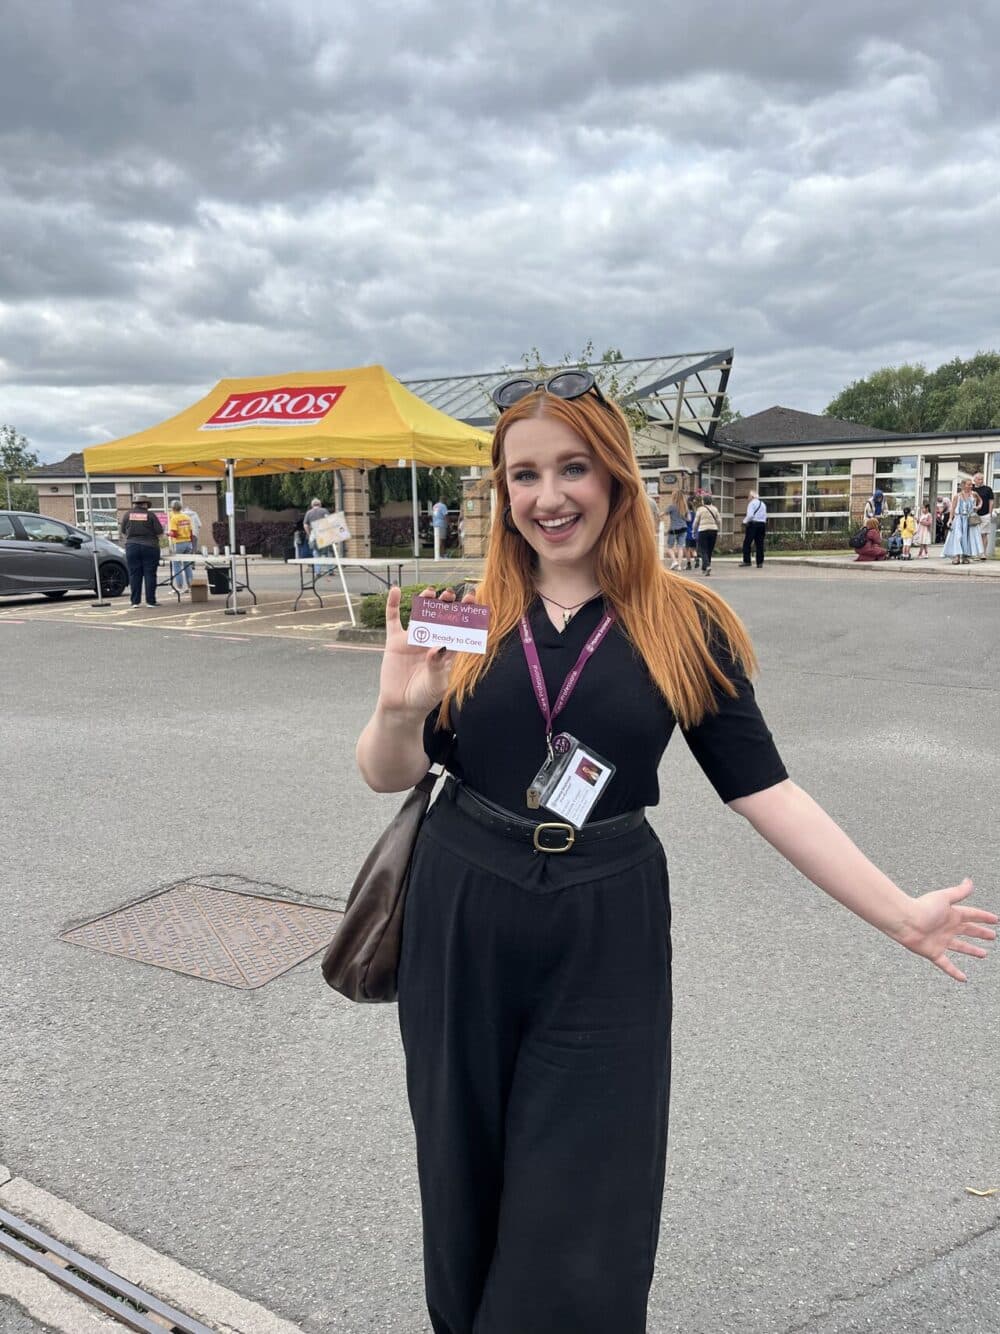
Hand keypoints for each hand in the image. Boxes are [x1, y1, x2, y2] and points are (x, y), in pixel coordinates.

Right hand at [376, 584, 476, 717]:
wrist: (401, 707)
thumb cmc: (424, 697)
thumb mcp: (436, 684)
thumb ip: (437, 665)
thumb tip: (439, 646)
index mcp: (447, 650)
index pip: (459, 628)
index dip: (466, 614)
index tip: (472, 599)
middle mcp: (432, 641)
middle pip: (441, 617)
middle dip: (446, 605)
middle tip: (450, 594)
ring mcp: (413, 640)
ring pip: (421, 614)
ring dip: (425, 602)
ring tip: (430, 591)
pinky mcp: (395, 642)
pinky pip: (394, 620)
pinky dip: (393, 605)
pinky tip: (395, 590)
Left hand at [895, 879, 997, 981]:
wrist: (905, 921)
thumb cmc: (923, 907)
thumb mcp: (944, 898)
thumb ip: (959, 892)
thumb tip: (970, 881)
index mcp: (952, 914)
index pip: (972, 915)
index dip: (984, 917)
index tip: (996, 920)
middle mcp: (948, 928)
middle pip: (968, 931)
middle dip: (980, 933)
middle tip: (992, 936)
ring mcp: (941, 941)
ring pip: (961, 947)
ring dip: (972, 950)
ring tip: (984, 955)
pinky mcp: (934, 953)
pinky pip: (947, 965)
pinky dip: (955, 972)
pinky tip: (964, 979)